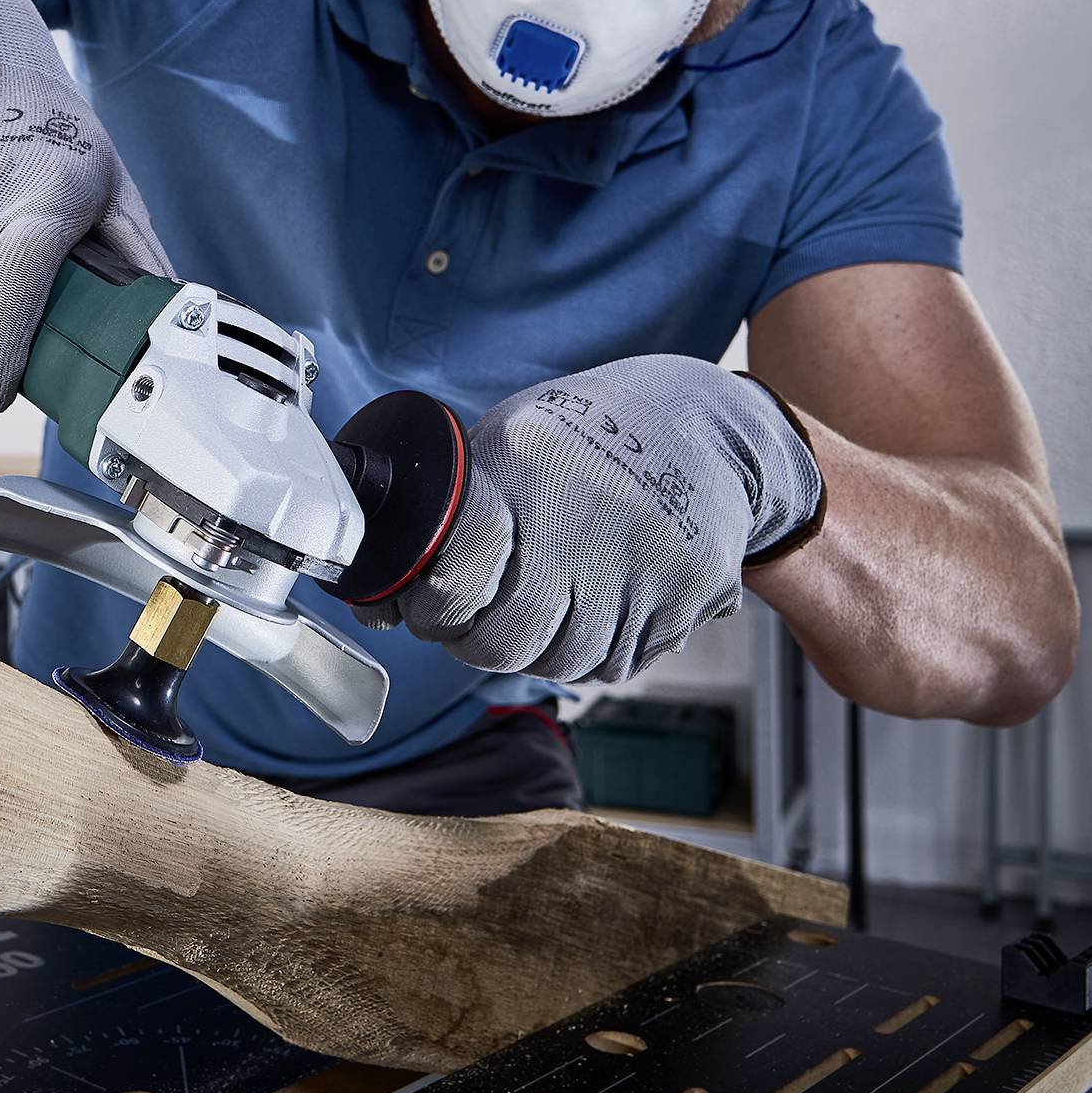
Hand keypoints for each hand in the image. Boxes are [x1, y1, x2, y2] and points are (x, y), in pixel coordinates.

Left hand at [356, 356, 823, 680]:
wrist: (704, 429)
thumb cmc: (588, 438)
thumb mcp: (511, 439)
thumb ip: (457, 512)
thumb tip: (387, 597)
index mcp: (524, 463)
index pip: (453, 585)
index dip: (433, 610)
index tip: (428, 609)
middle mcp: (582, 519)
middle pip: (505, 641)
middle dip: (477, 643)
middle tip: (474, 624)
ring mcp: (639, 566)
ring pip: (559, 663)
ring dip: (538, 648)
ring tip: (540, 607)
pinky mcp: (683, 599)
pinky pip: (615, 663)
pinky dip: (594, 649)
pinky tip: (593, 606)